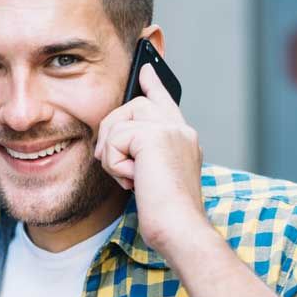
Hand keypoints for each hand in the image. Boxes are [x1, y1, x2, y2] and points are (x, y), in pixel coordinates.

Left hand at [93, 62, 209, 262]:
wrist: (179, 228)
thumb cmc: (167, 216)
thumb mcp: (153, 179)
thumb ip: (143, 156)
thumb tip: (119, 142)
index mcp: (183, 138)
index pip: (165, 102)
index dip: (153, 84)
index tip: (145, 68)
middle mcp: (181, 130)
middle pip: (132, 106)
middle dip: (112, 132)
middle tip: (118, 167)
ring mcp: (171, 129)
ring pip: (120, 120)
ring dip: (113, 153)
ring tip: (131, 178)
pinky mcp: (155, 136)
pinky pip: (115, 140)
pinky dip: (115, 164)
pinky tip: (133, 181)